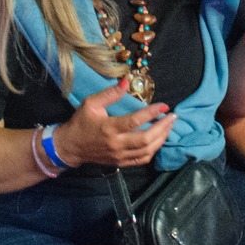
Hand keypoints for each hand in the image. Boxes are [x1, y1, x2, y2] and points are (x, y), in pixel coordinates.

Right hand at [51, 82, 174, 168]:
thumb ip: (109, 93)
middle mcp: (116, 144)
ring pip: (147, 151)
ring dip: (161, 138)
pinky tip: (159, 139)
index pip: (135, 121)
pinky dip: (154, 150)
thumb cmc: (81, 122)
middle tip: (173, 116)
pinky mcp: (121, 162)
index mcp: (109, 128)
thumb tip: (126, 82)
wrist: (71, 147)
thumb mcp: (91, 103)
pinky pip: (142, 159)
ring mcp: (120, 156)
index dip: (152, 113)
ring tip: (169, 126)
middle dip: (162, 128)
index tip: (165, 106)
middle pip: (146, 139)